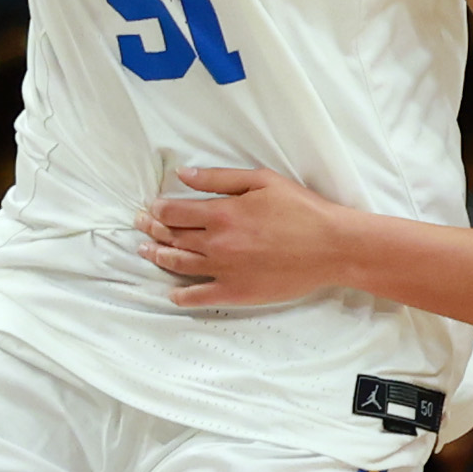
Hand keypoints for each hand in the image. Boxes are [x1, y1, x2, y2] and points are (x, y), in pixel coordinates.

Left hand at [140, 166, 354, 305]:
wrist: (332, 246)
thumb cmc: (302, 209)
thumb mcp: (262, 180)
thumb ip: (219, 178)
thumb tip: (183, 175)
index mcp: (222, 213)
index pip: (175, 212)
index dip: (158, 209)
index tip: (151, 207)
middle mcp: (217, 243)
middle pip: (172, 237)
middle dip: (152, 229)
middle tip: (140, 225)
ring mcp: (225, 270)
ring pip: (179, 264)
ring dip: (158, 257)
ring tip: (145, 251)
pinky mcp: (237, 292)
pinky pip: (200, 296)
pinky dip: (182, 296)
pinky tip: (172, 293)